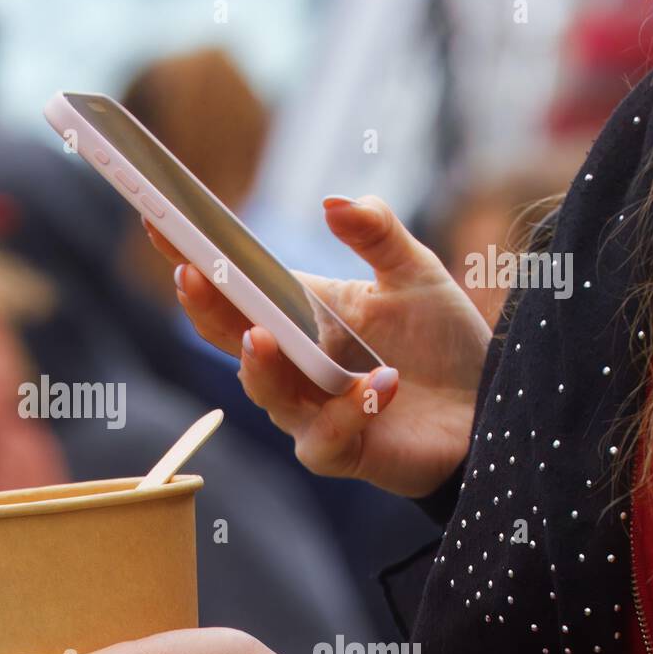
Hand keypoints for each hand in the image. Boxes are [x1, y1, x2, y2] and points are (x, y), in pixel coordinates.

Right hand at [146, 195, 490, 496]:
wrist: (491, 406)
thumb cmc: (444, 341)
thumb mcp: (415, 272)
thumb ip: (376, 233)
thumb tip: (333, 202)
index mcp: (299, 315)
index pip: (234, 287)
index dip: (195, 257)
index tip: (161, 222)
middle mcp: (293, 363)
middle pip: (230, 336)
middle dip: (206, 307)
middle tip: (192, 273)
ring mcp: (310, 410)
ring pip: (264, 392)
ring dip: (260, 366)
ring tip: (261, 337)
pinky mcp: (341, 451)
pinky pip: (322, 440)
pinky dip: (344, 413)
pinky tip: (379, 385)